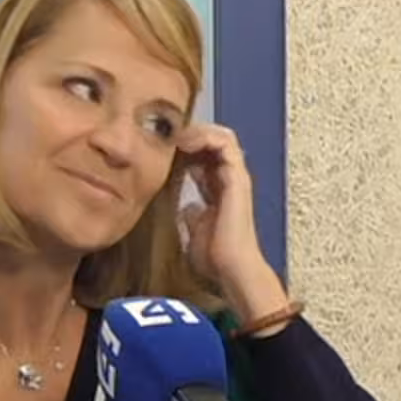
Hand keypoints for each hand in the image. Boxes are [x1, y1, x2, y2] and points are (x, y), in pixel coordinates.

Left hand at [176, 124, 289, 325]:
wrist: (231, 268)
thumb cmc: (215, 257)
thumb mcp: (195, 230)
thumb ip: (192, 215)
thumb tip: (186, 207)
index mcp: (218, 190)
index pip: (203, 156)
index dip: (184, 147)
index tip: (162, 148)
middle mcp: (229, 180)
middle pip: (214, 141)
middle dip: (191, 133)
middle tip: (168, 137)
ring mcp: (235, 177)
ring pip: (222, 136)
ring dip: (198, 131)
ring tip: (177, 136)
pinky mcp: (237, 178)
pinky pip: (226, 144)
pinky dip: (206, 137)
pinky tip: (186, 142)